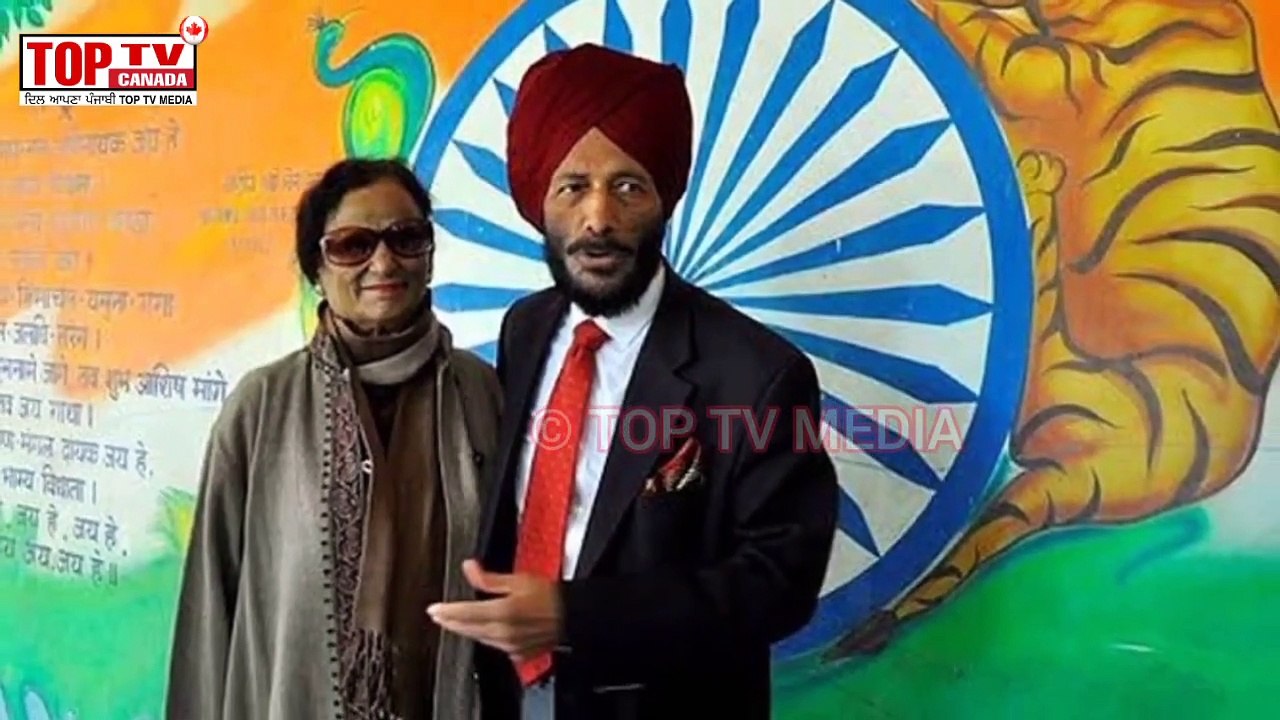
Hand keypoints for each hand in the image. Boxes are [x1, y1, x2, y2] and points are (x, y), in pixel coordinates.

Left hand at [427, 559, 563, 662]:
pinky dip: (485, 637)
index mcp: (502, 612)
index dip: (446, 611)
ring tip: (456, 622)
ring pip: (479, 638)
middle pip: (467, 629)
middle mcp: (503, 633)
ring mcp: (510, 646)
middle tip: (438, 616)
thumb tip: (469, 567)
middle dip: (451, 622)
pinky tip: (483, 631)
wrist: (573, 616)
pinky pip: (494, 645)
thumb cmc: (550, 596)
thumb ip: (489, 578)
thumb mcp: (518, 579)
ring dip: (466, 630)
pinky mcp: (517, 654)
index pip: (465, 613)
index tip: (433, 609)